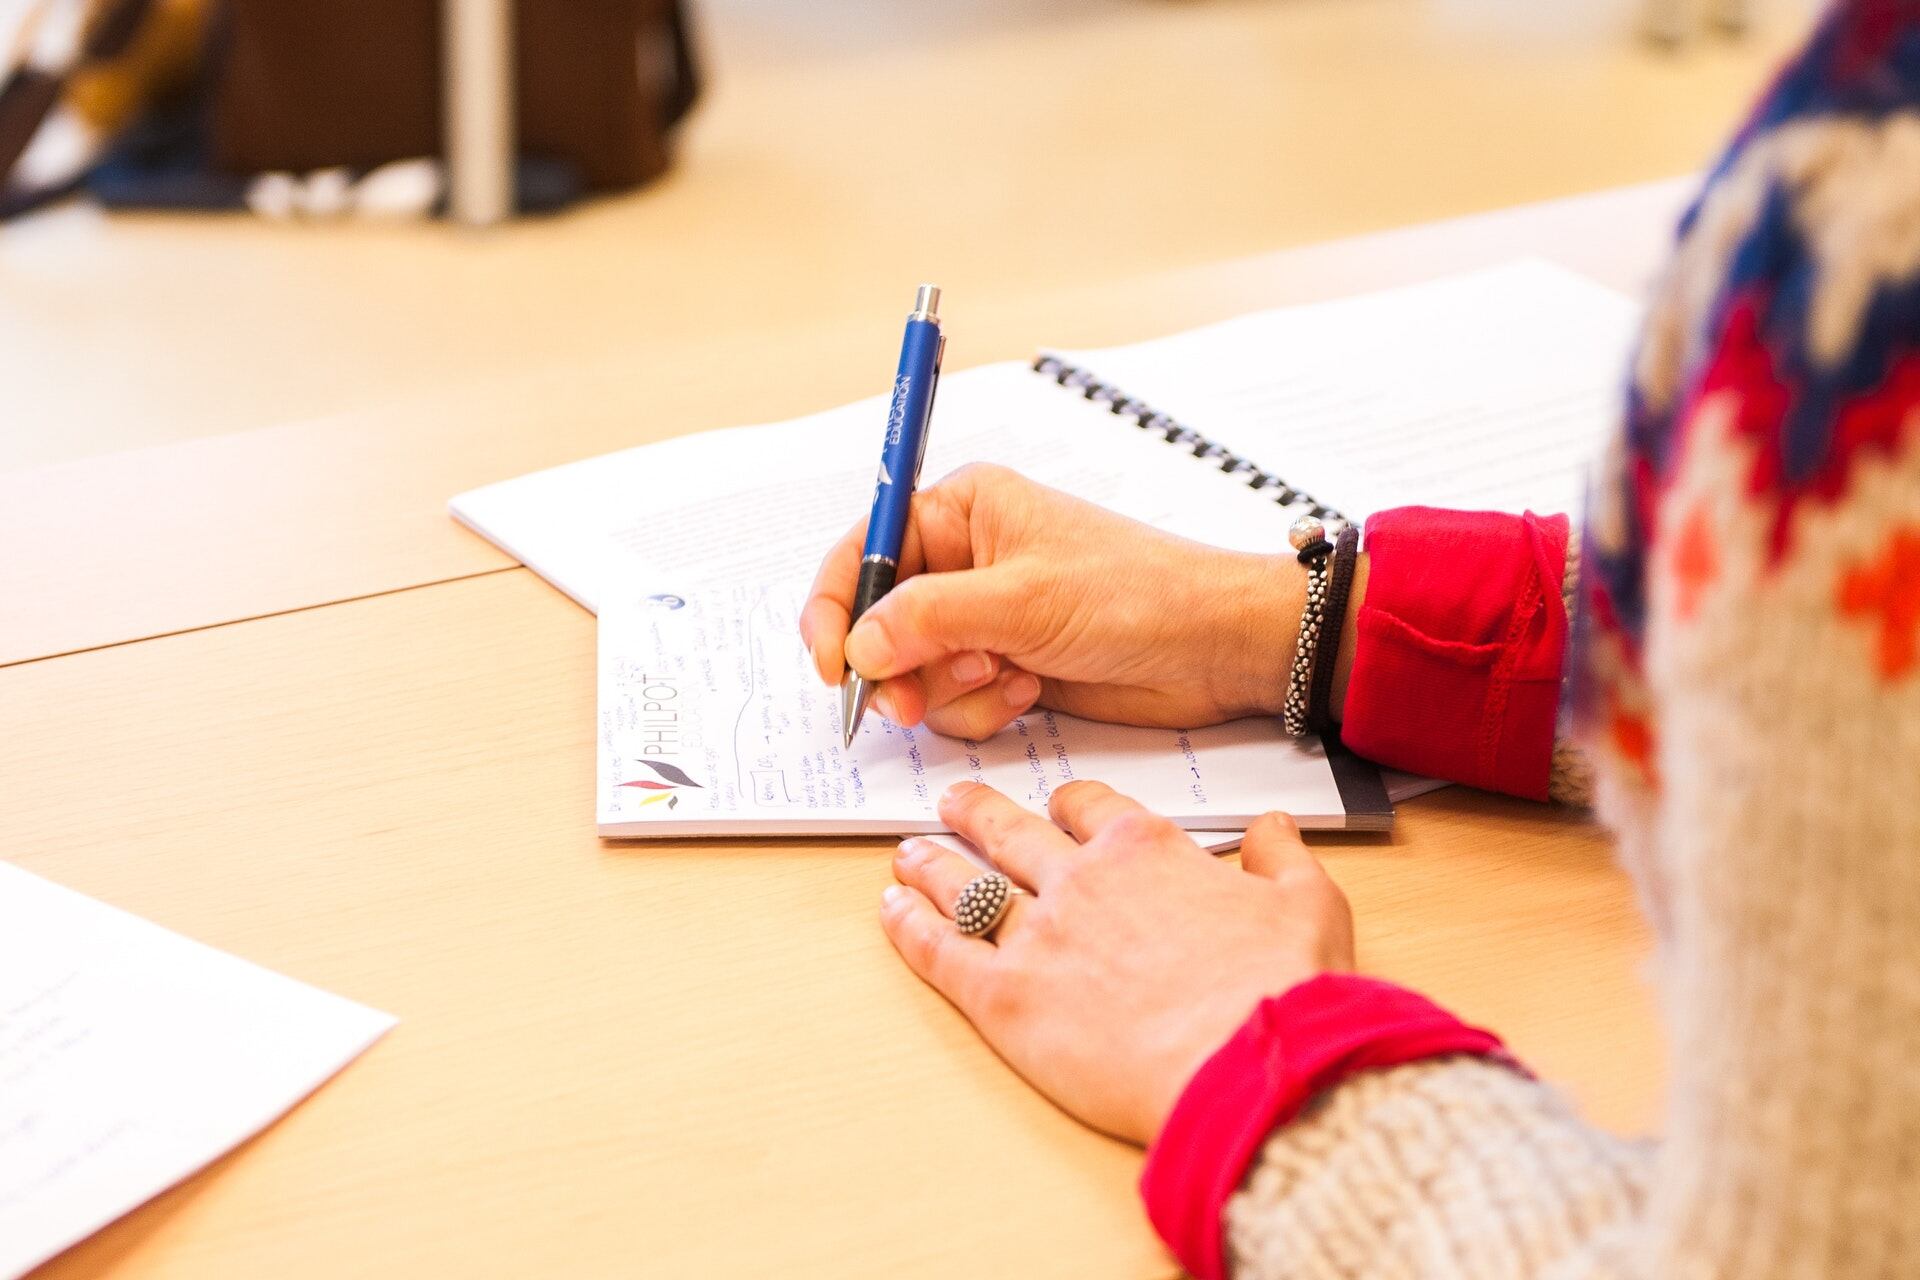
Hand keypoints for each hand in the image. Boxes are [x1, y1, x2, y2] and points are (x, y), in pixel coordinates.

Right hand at [801, 463, 1319, 738]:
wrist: (1214, 648)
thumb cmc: (1136, 595)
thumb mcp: (1022, 601)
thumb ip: (928, 618)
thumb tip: (858, 645)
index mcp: (962, 510)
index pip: (863, 550)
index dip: (835, 607)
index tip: (833, 663)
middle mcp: (964, 560)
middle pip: (878, 622)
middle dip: (896, 667)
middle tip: (912, 702)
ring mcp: (984, 617)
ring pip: (913, 671)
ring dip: (948, 690)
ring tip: (1004, 678)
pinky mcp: (1004, 665)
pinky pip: (952, 701)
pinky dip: (980, 707)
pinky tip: (1028, 691)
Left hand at [880, 779, 1354, 1145]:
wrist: (1249, 1066)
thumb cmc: (1283, 991)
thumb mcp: (1310, 904)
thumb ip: (1282, 856)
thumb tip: (1274, 826)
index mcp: (1147, 850)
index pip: (1091, 809)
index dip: (1069, 806)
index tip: (1058, 807)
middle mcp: (1082, 880)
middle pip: (1013, 832)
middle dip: (977, 813)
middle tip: (954, 802)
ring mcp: (1037, 935)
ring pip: (965, 883)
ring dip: (931, 864)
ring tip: (908, 853)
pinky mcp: (1005, 998)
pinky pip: (940, 950)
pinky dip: (909, 926)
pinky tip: (891, 910)